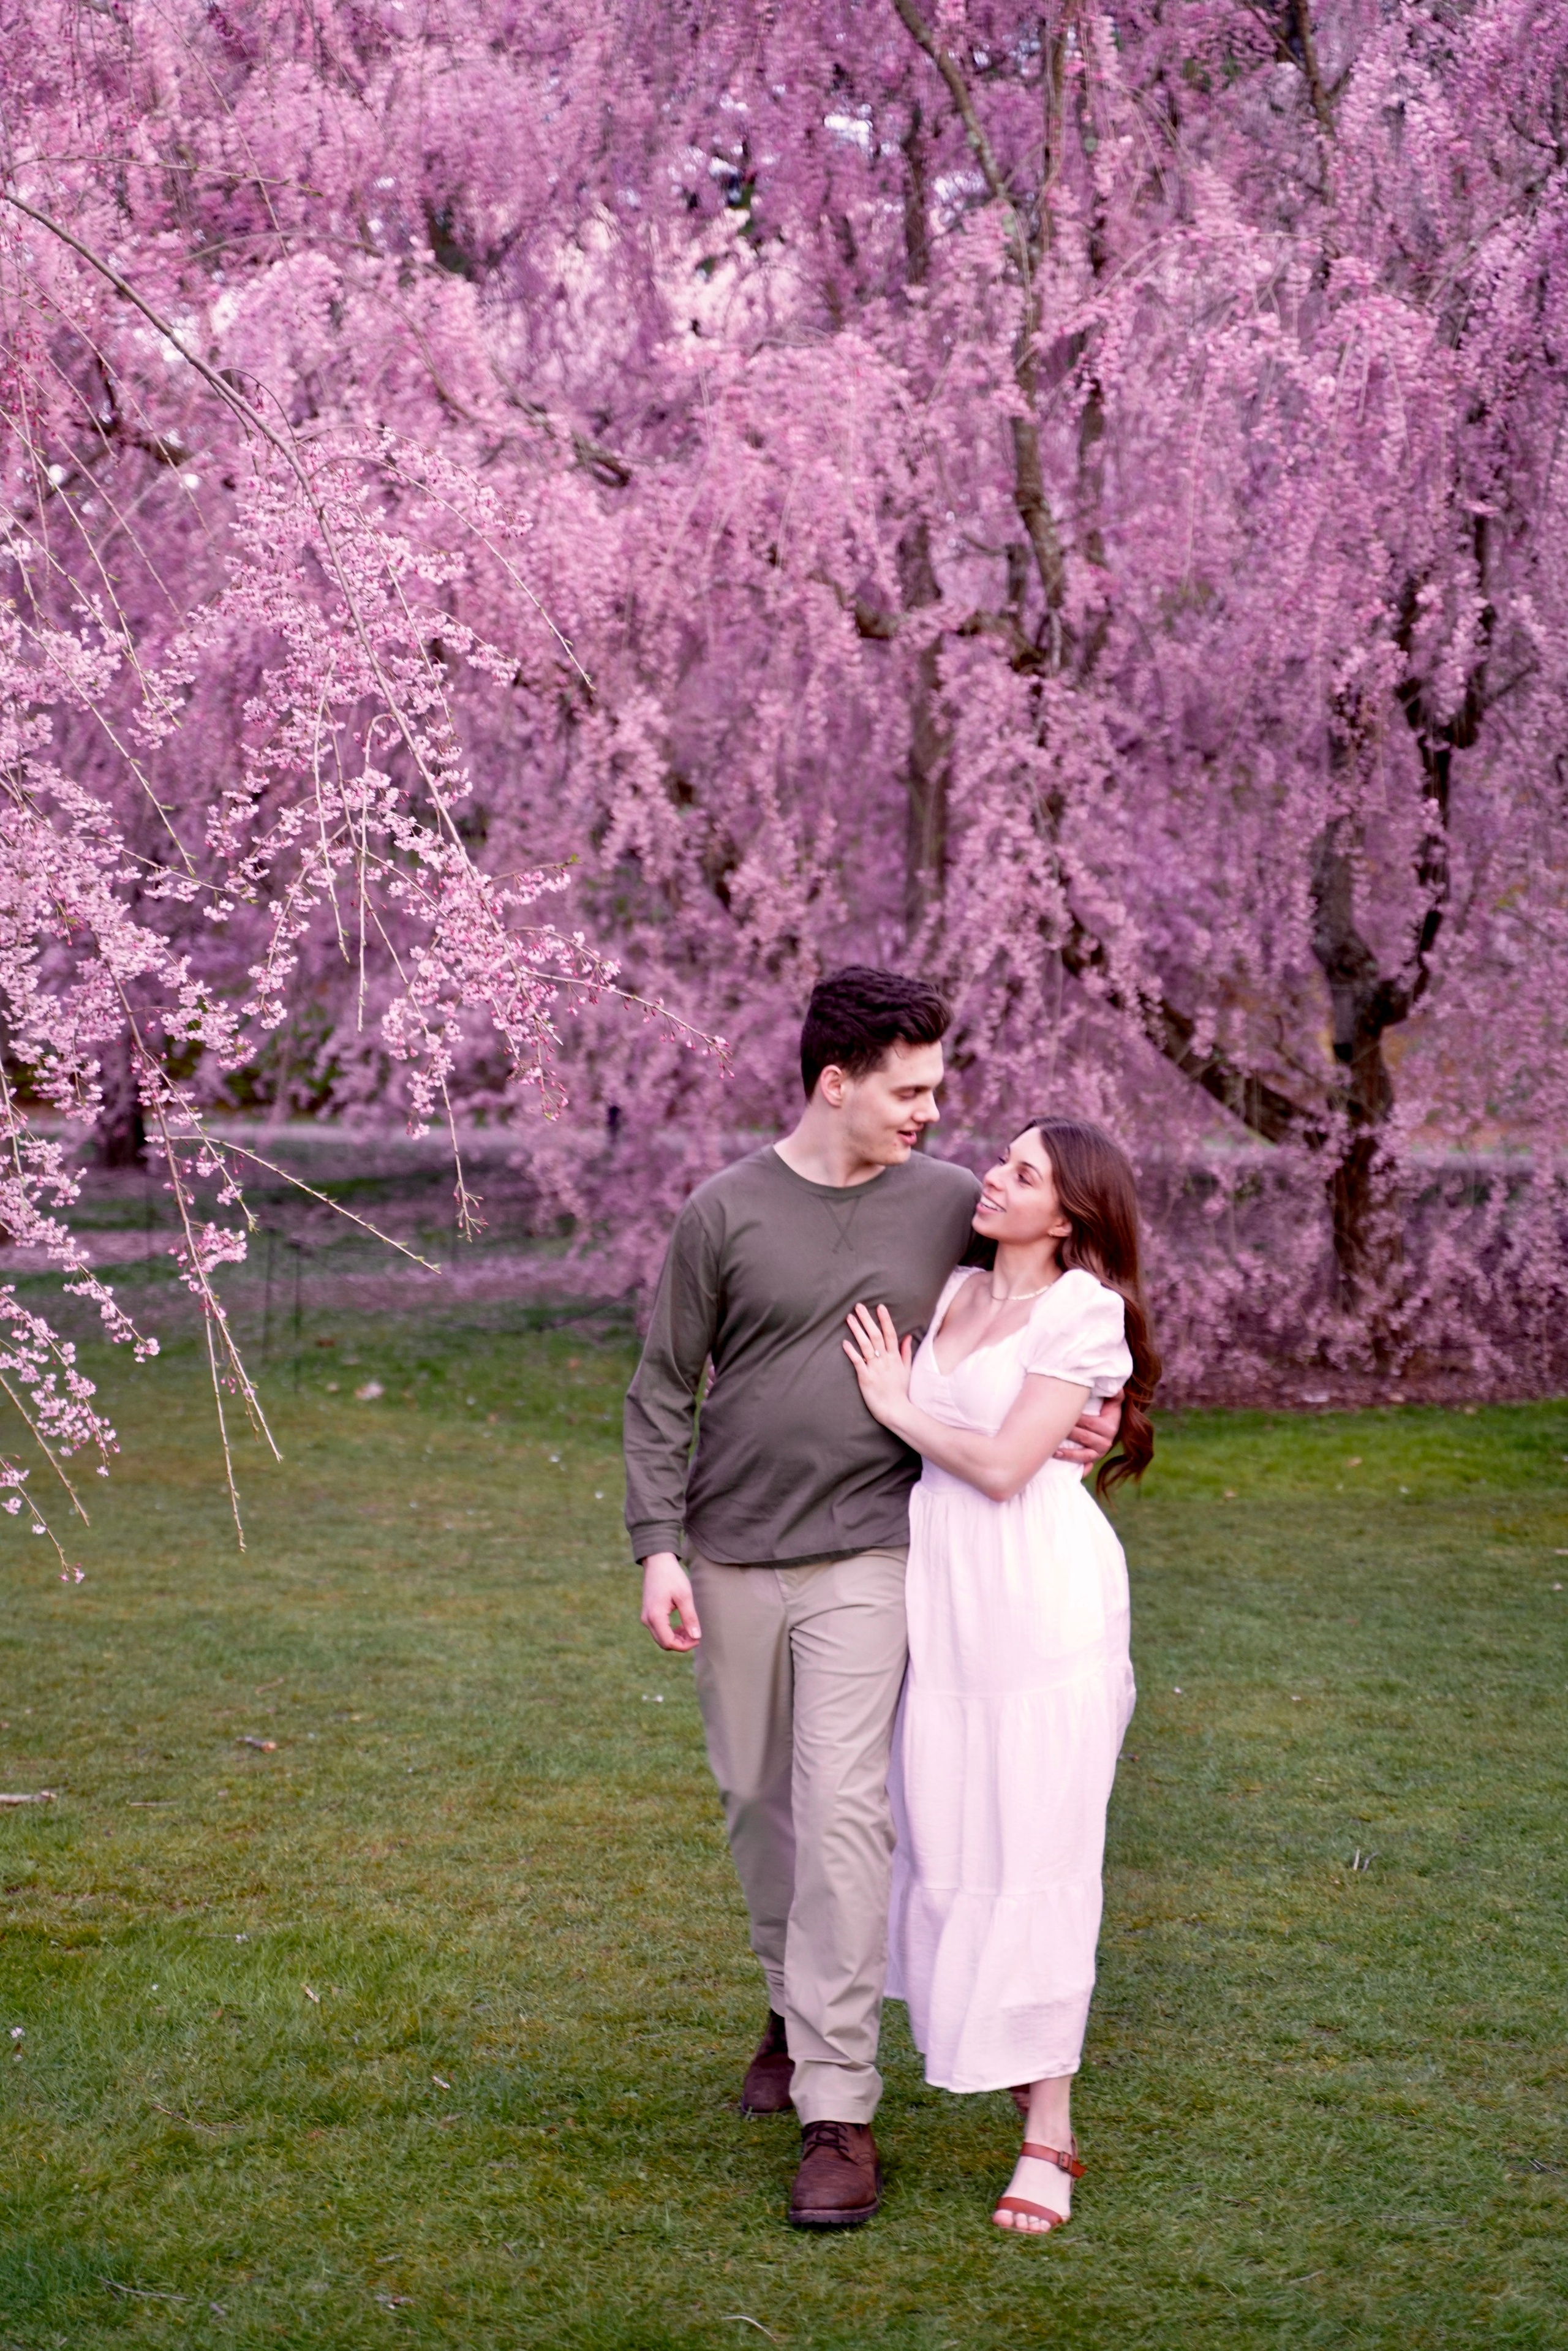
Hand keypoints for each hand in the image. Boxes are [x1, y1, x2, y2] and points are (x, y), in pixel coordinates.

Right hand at [640, 1552, 700, 1651]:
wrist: (657, 1562)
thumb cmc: (672, 1576)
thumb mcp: (685, 1596)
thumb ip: (690, 1617)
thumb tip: (696, 1637)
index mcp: (655, 1616)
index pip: (669, 1642)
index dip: (685, 1645)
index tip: (698, 1638)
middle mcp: (647, 1619)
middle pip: (664, 1643)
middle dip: (681, 1643)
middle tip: (696, 1634)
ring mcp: (646, 1617)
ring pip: (661, 1638)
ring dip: (676, 1638)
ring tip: (690, 1629)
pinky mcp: (648, 1614)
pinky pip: (659, 1630)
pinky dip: (671, 1632)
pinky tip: (682, 1625)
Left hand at [842, 1301, 914, 1427]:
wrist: (896, 1410)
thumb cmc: (901, 1391)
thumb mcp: (907, 1370)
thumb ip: (906, 1352)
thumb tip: (908, 1336)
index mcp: (895, 1357)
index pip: (890, 1334)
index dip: (885, 1320)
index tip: (880, 1307)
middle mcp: (885, 1360)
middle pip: (876, 1336)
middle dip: (867, 1320)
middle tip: (859, 1306)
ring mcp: (875, 1369)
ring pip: (866, 1346)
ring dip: (857, 1331)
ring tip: (849, 1318)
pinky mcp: (866, 1378)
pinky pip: (858, 1362)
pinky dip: (852, 1352)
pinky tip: (845, 1343)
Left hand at [1055, 1387, 1122, 1466]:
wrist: (1110, 1424)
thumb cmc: (1106, 1409)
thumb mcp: (1113, 1401)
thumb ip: (1114, 1393)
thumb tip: (1116, 1387)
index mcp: (1109, 1427)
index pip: (1089, 1423)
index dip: (1075, 1418)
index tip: (1061, 1412)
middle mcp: (1105, 1442)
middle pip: (1082, 1436)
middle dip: (1067, 1432)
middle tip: (1049, 1426)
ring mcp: (1099, 1452)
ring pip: (1082, 1453)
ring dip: (1067, 1452)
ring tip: (1052, 1448)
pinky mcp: (1092, 1459)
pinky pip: (1084, 1465)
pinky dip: (1074, 1464)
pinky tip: (1060, 1457)